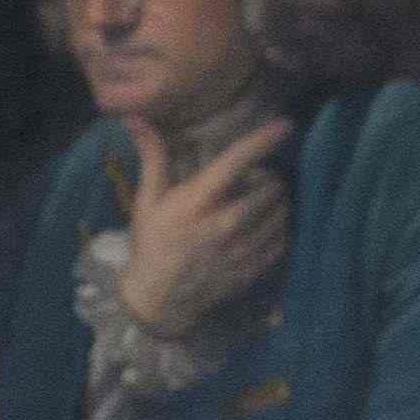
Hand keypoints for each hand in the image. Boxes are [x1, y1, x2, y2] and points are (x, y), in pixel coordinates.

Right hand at [114, 118, 289, 335]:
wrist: (159, 301)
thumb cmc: (152, 245)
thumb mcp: (147, 201)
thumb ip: (151, 157)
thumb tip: (134, 118)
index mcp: (198, 202)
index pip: (237, 161)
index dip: (264, 139)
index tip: (285, 125)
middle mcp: (225, 223)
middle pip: (270, 187)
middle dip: (268, 177)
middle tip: (255, 181)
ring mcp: (242, 249)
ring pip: (281, 212)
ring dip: (277, 202)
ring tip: (262, 202)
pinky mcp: (252, 269)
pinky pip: (282, 239)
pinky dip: (279, 228)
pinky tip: (266, 226)